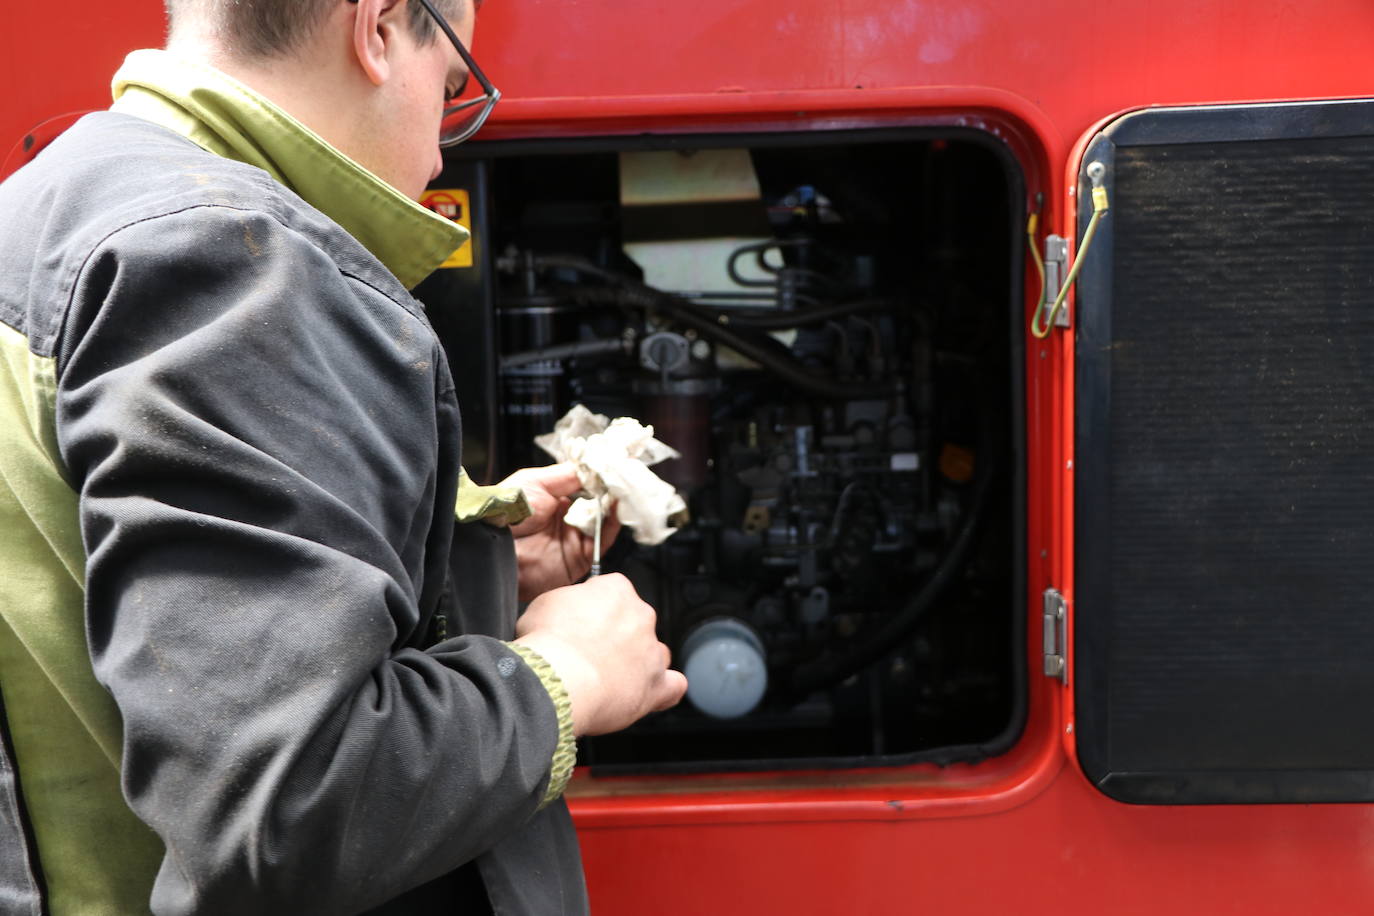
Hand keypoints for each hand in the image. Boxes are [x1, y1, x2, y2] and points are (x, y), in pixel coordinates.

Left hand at [499, 462, 620, 600]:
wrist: (495, 549)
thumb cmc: (508, 512)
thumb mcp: (535, 482)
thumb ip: (567, 475)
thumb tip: (594, 466)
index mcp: (555, 499)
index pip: (586, 484)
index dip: (600, 474)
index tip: (615, 461)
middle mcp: (567, 518)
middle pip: (599, 501)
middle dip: (611, 488)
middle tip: (625, 472)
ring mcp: (575, 537)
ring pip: (604, 519)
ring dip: (615, 503)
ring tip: (624, 486)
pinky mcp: (581, 557)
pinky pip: (603, 540)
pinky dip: (612, 522)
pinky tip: (617, 505)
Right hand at [513, 573, 687, 735]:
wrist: (556, 680)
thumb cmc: (547, 642)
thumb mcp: (544, 604)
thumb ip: (565, 603)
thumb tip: (565, 611)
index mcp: (616, 589)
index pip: (613, 592)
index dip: (594, 610)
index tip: (581, 623)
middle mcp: (640, 615)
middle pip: (635, 622)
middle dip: (616, 636)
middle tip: (588, 654)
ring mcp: (651, 651)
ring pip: (655, 652)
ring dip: (639, 662)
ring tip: (612, 677)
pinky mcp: (657, 685)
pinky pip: (674, 685)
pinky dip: (665, 689)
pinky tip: (649, 693)